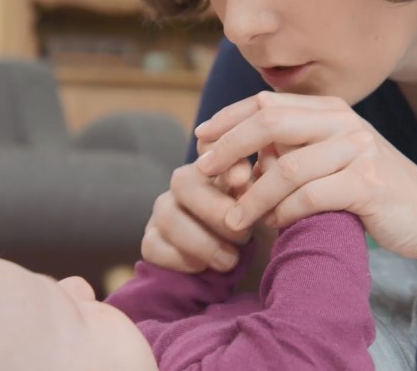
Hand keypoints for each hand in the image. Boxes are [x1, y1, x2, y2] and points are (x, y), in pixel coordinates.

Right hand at [140, 142, 277, 273]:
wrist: (240, 266)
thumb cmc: (255, 229)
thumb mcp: (264, 207)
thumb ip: (258, 189)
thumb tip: (243, 177)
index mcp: (216, 168)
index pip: (211, 149)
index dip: (224, 161)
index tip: (243, 178)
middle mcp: (184, 185)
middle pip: (183, 181)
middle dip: (214, 210)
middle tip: (243, 235)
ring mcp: (164, 212)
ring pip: (167, 216)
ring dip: (202, 242)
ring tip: (231, 260)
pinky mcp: (151, 241)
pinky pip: (154, 246)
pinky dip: (181, 260)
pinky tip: (204, 268)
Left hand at [193, 91, 416, 262]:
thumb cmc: (370, 191)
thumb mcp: (331, 158)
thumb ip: (293, 149)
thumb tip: (240, 152)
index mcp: (331, 110)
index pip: (266, 104)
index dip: (228, 119)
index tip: (201, 139)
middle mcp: (344, 121)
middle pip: (269, 123)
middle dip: (229, 147)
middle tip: (204, 172)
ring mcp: (358, 149)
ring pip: (286, 167)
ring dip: (253, 197)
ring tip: (234, 220)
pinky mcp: (367, 182)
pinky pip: (310, 196)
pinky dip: (284, 213)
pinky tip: (274, 226)